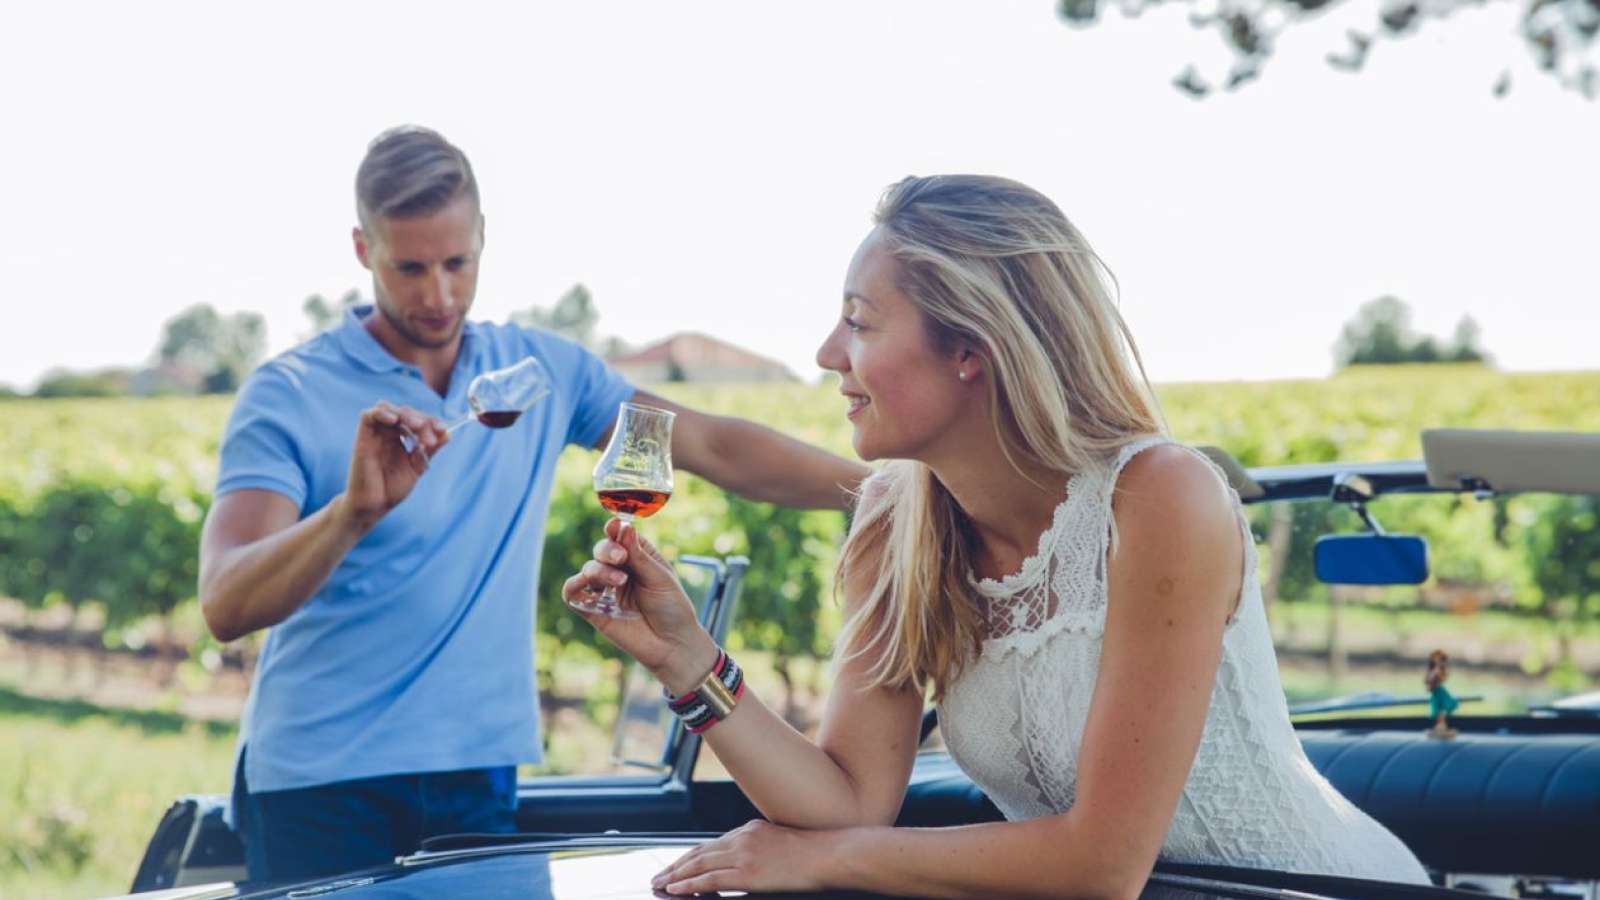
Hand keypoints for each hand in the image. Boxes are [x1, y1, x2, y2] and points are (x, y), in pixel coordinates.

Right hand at [341, 402, 448, 531]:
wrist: (373, 506)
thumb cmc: (392, 488)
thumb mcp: (417, 467)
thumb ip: (430, 450)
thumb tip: (448, 434)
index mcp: (400, 438)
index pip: (417, 419)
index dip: (431, 421)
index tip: (443, 430)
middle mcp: (387, 433)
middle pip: (405, 412)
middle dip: (422, 421)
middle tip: (430, 439)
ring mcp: (375, 434)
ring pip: (387, 408)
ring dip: (405, 414)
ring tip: (418, 426)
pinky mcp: (362, 438)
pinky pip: (367, 416)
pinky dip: (382, 413)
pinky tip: (395, 420)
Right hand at [562, 518, 717, 693]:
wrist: (673, 645)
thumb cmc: (673, 609)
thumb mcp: (660, 578)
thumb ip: (639, 555)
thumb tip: (624, 526)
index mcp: (638, 557)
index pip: (620, 536)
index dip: (614, 529)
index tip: (614, 526)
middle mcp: (619, 571)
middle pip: (601, 549)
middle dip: (608, 550)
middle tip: (621, 559)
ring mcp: (605, 591)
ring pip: (588, 569)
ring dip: (599, 569)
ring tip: (620, 580)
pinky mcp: (594, 610)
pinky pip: (572, 593)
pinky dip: (574, 586)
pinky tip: (588, 586)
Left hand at [651, 820, 839, 895]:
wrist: (829, 855)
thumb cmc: (812, 854)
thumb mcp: (780, 844)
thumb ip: (759, 849)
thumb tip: (747, 864)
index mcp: (750, 830)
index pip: (711, 844)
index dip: (689, 856)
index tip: (675, 865)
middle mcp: (742, 838)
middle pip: (699, 853)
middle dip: (676, 866)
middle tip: (658, 876)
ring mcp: (744, 855)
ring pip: (699, 865)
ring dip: (676, 875)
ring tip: (661, 884)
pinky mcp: (748, 873)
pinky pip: (710, 880)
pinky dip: (689, 885)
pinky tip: (676, 890)